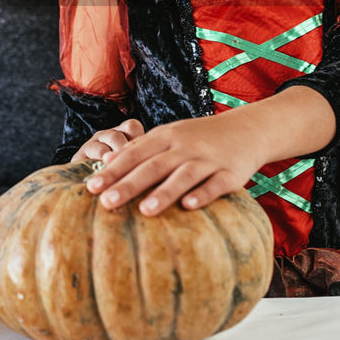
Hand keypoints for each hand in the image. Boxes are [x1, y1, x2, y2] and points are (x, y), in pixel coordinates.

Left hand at [84, 112, 267, 216]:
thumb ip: (141, 150)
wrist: (248, 129)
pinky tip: (189, 207)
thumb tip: (106, 163)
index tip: (91, 188)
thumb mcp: (170, 136)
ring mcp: (208, 159)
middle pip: (153, 165)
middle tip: (107, 203)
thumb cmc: (200, 138)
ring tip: (144, 211)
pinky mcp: (231, 174)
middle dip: (129, 184)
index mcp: (165, 137)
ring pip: (183, 175)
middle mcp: (184, 146)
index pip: (133, 154)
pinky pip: (215, 185)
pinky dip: (202, 194)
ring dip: (164, 192)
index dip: (112, 170)